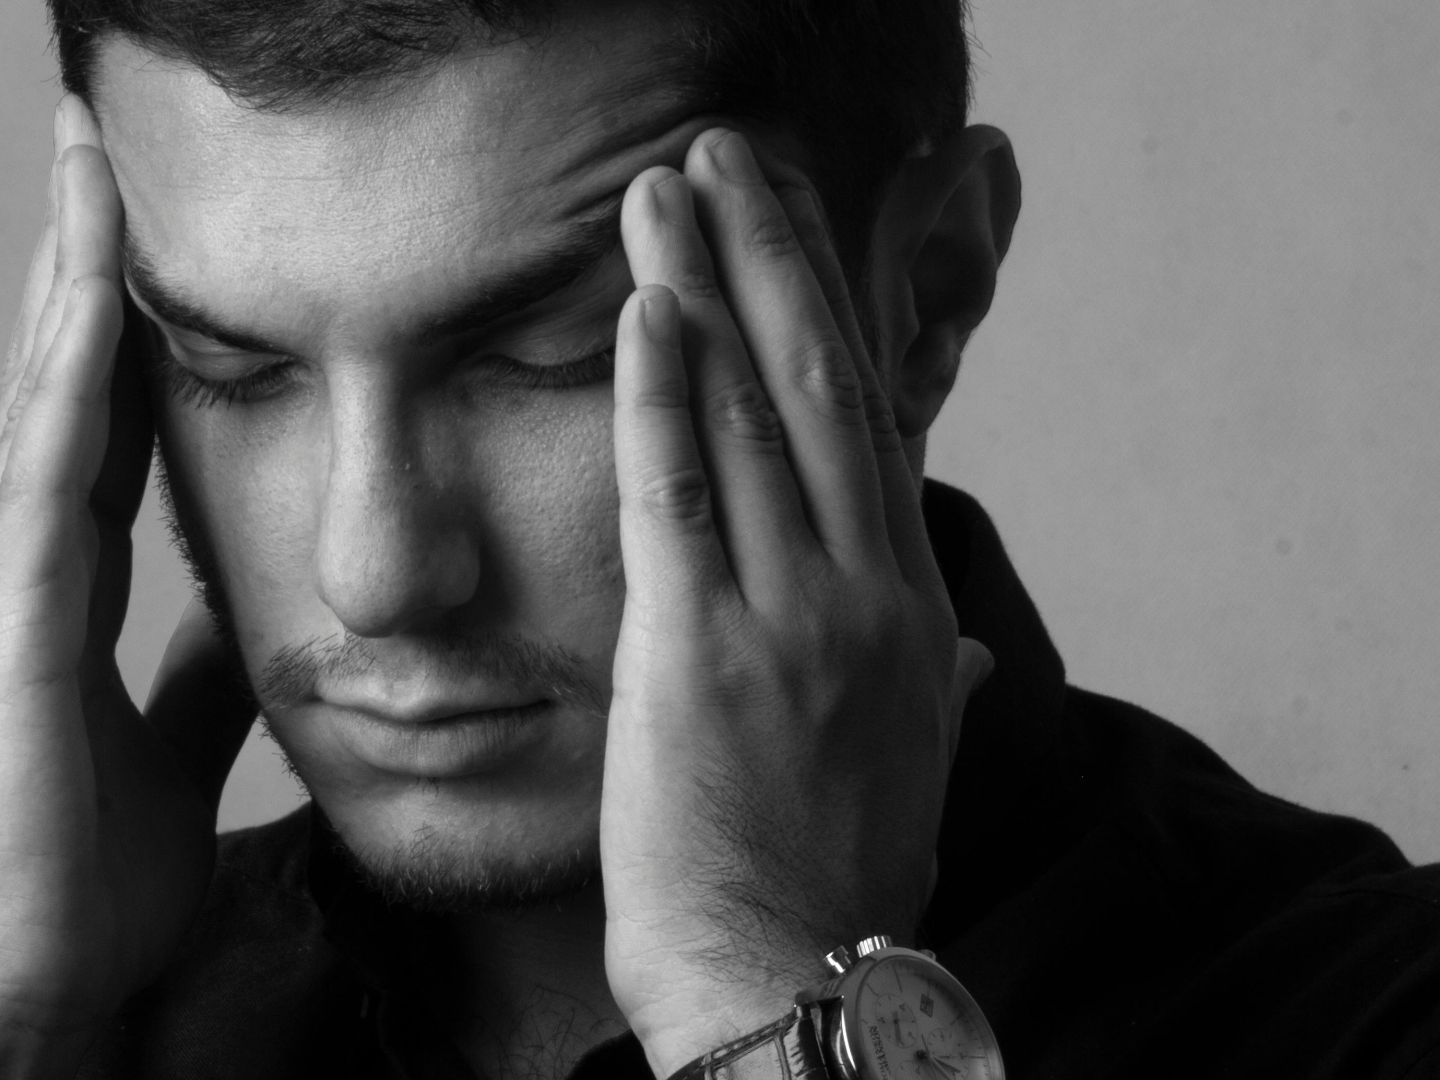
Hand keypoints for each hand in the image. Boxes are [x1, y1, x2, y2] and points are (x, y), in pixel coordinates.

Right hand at [0, 97, 255, 1077]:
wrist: (23, 980)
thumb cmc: (80, 880)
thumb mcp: (169, 748)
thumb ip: (193, 678)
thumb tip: (236, 623)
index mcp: (69, 590)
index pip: (105, 428)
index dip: (124, 334)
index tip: (148, 245)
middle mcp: (25, 565)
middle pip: (63, 384)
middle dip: (81, 266)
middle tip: (93, 151)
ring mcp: (3, 583)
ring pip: (45, 396)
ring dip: (69, 276)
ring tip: (84, 162)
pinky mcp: (5, 617)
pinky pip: (48, 465)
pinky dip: (69, 369)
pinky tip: (92, 286)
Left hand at [597, 128, 992, 1072]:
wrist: (790, 981)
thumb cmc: (836, 878)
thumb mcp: (915, 769)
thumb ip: (944, 685)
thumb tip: (983, 656)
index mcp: (912, 610)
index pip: (868, 425)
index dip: (827, 312)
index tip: (793, 231)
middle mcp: (864, 591)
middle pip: (820, 387)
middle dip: (772, 257)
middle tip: (729, 157)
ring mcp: (789, 617)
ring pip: (747, 418)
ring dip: (704, 288)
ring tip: (667, 193)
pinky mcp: (697, 652)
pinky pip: (678, 493)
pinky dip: (660, 392)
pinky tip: (645, 310)